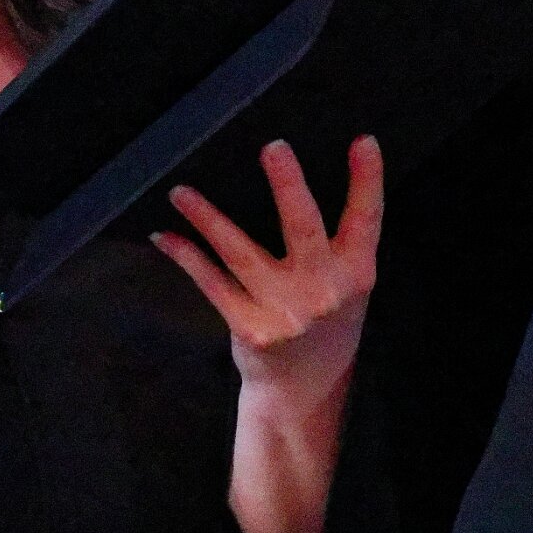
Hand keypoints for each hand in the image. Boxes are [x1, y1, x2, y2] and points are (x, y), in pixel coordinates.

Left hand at [154, 137, 383, 532]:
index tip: (363, 141)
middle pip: (303, 228)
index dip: (366, 181)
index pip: (367, 220)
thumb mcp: (350, 285)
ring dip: (208, 219)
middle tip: (274, 148)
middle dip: (288, 187)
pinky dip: (187, 256)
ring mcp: (284, 310)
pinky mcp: (249, 327)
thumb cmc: (327, 321)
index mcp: (357, 273)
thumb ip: (344, 241)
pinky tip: (166, 235)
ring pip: (240, 252)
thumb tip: (305, 176)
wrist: (304, 391)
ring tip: (181, 191)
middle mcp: (324, 289)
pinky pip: (212, 282)